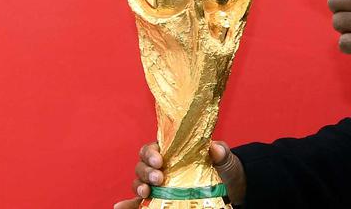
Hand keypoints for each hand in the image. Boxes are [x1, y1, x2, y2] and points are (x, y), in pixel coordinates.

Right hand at [113, 141, 245, 208]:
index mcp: (173, 152)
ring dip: (138, 187)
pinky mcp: (160, 201)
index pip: (153, 148)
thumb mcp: (225, 159)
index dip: (152, 152)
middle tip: (158, 178)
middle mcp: (162, 167)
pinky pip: (140, 203)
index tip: (160, 160)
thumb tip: (214, 147)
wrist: (230, 189)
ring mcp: (159, 185)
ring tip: (145, 193)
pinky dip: (128, 205)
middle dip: (146, 171)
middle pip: (142, 165)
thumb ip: (220, 152)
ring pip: (139, 183)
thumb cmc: (223, 168)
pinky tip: (119, 207)